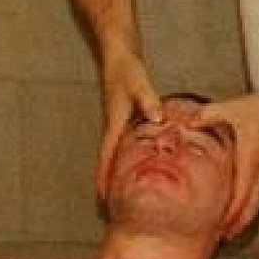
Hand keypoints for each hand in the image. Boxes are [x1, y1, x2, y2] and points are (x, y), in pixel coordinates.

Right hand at [95, 49, 162, 199]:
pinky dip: (128, 157)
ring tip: (121, 193)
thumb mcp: (139, 83)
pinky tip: (139, 164)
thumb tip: (156, 119)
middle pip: (109, 160)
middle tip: (108, 206)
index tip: (102, 198)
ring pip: (117, 153)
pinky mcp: (127, 116)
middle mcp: (115, 125)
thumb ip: (148, 100)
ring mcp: (120, 122)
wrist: (119, 52)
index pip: (107, 156)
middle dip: (107, 182)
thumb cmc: (127, 67)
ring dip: (116, 172)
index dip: (104, 177)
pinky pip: (126, 143)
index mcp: (116, 122)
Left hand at [191, 92, 258, 236]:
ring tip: (233, 229)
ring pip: (256, 202)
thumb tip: (187, 121)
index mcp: (249, 161)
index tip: (220, 227)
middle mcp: (258, 170)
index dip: (230, 214)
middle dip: (237, 223)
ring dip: (245, 217)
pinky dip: (250, 204)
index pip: (239, 195)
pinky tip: (243, 205)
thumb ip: (208, 115)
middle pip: (250, 206)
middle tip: (224, 236)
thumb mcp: (233, 109)